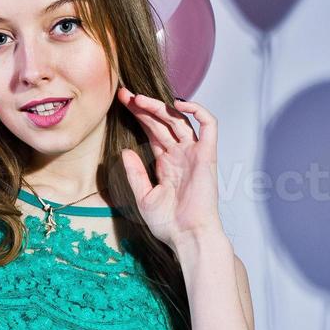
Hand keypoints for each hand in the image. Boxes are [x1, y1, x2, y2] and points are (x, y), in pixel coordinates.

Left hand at [116, 87, 222, 249]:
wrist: (187, 236)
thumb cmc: (168, 223)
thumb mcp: (143, 196)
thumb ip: (135, 173)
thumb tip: (125, 151)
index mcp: (166, 163)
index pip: (151, 130)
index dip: (138, 115)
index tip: (120, 102)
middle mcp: (180, 154)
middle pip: (162, 122)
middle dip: (143, 106)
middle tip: (123, 94)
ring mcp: (194, 153)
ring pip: (179, 120)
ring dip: (160, 106)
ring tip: (138, 98)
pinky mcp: (208, 155)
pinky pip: (209, 125)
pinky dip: (197, 110)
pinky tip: (178, 103)